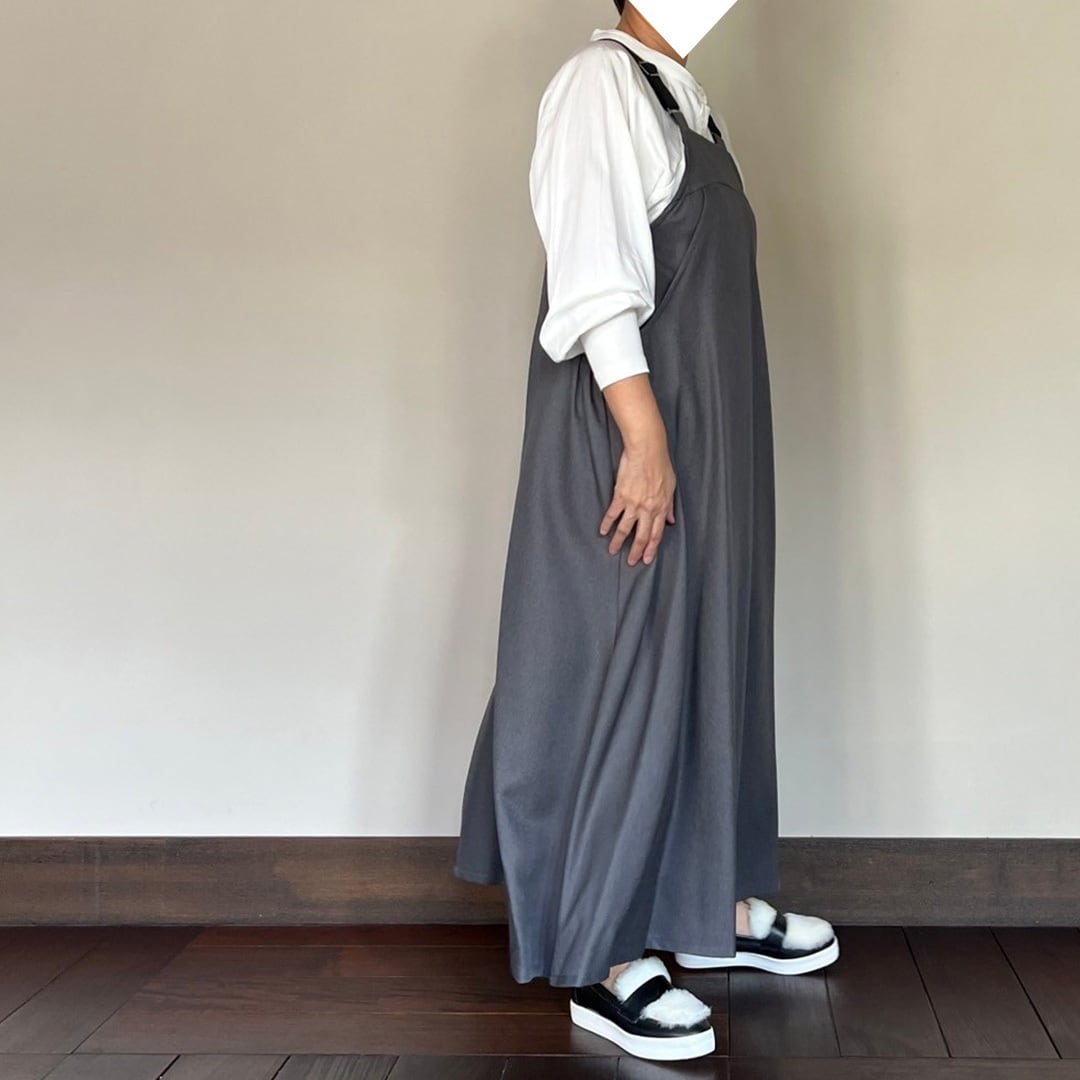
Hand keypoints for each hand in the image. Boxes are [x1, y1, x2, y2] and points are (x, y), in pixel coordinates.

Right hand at [599, 437, 676, 566]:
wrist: (647, 450)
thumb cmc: (660, 465)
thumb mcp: (671, 486)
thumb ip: (670, 506)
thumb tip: (671, 521)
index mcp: (661, 507)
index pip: (656, 534)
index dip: (651, 548)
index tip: (646, 559)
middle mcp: (648, 509)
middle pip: (641, 536)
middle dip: (636, 552)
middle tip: (630, 562)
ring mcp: (633, 504)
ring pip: (625, 529)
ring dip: (618, 542)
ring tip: (613, 551)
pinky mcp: (620, 496)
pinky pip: (612, 514)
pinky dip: (606, 524)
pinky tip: (603, 531)